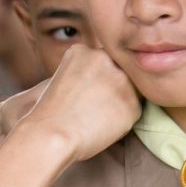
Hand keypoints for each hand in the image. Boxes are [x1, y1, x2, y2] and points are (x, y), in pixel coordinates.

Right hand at [17, 45, 139, 163]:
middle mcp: (104, 58)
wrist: (51, 136)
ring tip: (95, 117)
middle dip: (111, 88)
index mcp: (82, 51)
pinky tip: (102, 126)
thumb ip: (85, 72)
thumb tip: (106, 80)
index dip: (97, 81)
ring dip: (119, 104)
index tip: (84, 95)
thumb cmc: (51, 115)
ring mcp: (120, 79)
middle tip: (91, 107)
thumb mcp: (61, 78)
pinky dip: (122, 121)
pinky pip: (134, 111)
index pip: (103, 61)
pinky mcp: (132, 102)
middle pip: (119, 72)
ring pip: (130, 91)